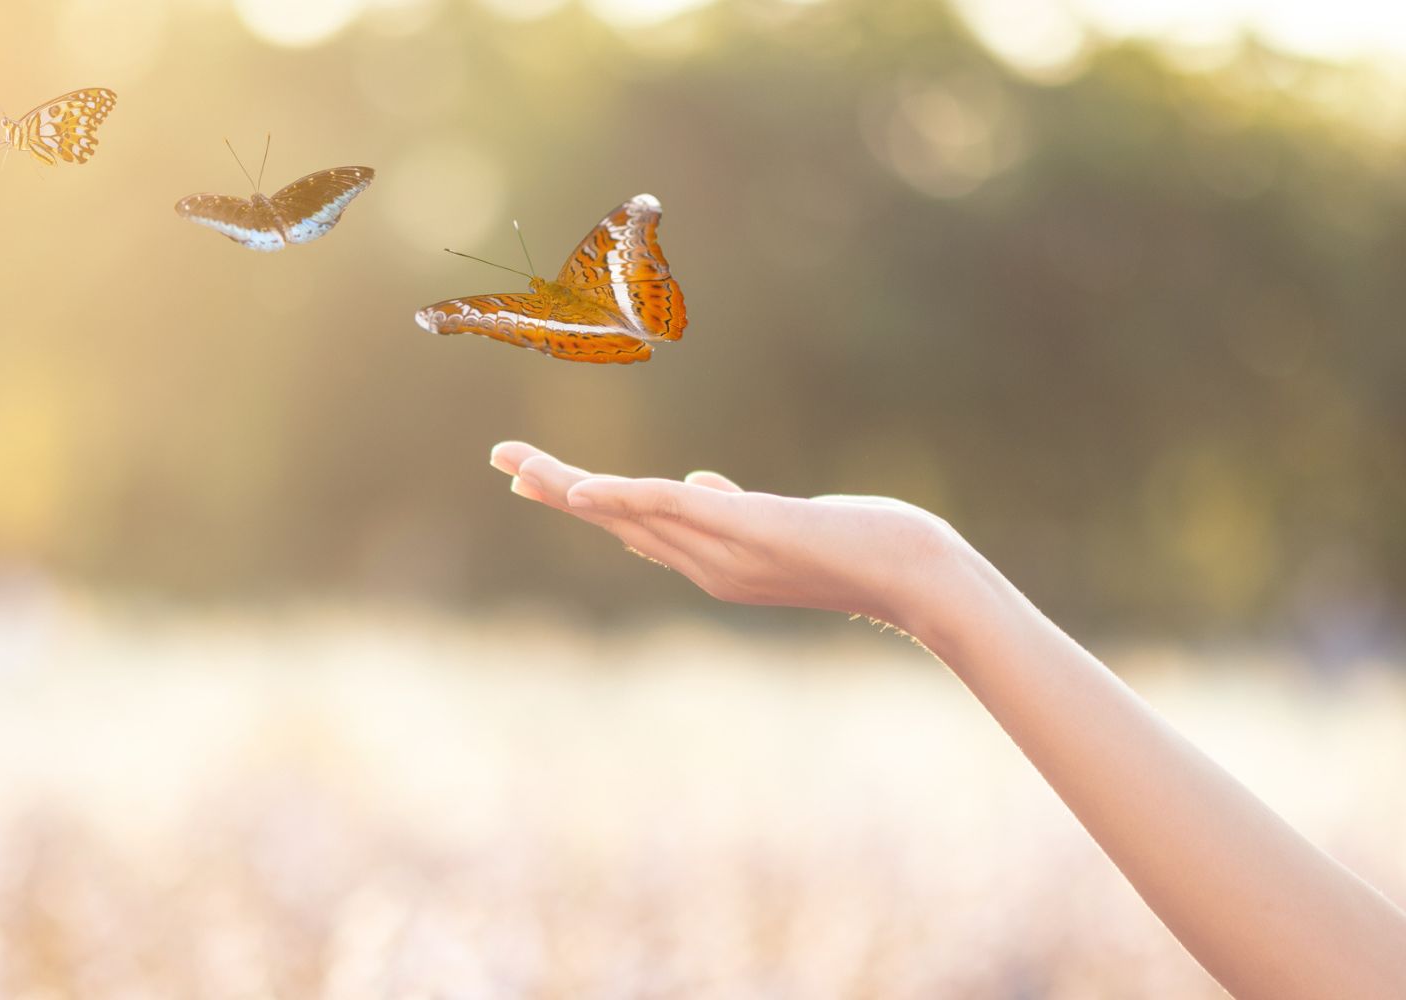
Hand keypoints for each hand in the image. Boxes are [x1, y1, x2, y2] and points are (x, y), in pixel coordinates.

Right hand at [491, 440, 979, 633]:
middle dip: (555, 488)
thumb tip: (703, 483)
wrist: (921, 578)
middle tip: (501, 460)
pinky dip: (624, 499)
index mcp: (712, 560)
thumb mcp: (789, 523)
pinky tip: (585, 488)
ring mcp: (725, 551)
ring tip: (521, 466)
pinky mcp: (749, 529)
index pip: (633, 524)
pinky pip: (673, 512)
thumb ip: (738, 507)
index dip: (582, 498)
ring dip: (571, 487)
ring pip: (631, 512)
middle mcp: (707, 563)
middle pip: (615, 520)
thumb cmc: (864, 549)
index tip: (538, 479)